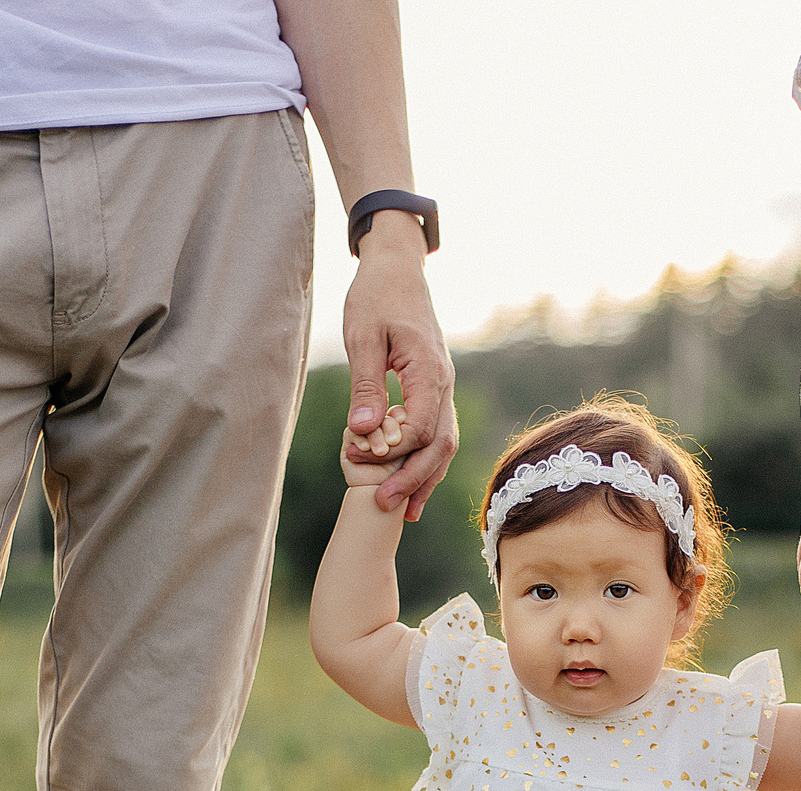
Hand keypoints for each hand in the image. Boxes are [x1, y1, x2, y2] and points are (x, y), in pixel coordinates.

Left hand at [342, 217, 457, 517]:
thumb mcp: (363, 336)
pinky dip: (426, 461)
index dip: (391, 451)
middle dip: (414, 479)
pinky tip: (410, 483)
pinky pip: (438, 433)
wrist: (396, 268)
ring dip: (425, 478)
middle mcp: (444, 384)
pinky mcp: (435, 389)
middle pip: (439, 445)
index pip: (421, 427)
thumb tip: (364, 431)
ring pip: (444, 444)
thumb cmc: (376, 296)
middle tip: (385, 507)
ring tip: (403, 512)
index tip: (355, 458)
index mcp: (429, 370)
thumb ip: (366, 384)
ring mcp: (444, 388)